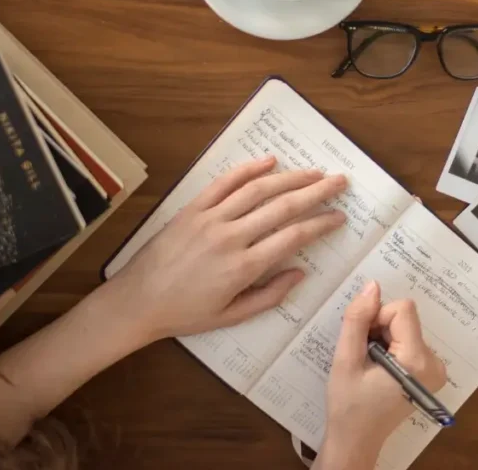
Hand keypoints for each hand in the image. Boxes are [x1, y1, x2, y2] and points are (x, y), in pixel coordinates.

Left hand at [106, 155, 347, 341]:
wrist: (137, 301)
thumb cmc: (186, 313)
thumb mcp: (232, 316)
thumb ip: (270, 296)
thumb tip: (301, 272)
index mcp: (243, 267)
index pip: (293, 237)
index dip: (321, 224)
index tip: (339, 217)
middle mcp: (230, 237)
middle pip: (282, 206)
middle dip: (316, 192)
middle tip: (340, 182)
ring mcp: (210, 219)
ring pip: (258, 190)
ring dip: (290, 177)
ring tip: (314, 172)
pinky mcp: (192, 209)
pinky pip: (224, 183)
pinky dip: (248, 169)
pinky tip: (269, 161)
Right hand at [317, 282, 446, 469]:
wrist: (356, 440)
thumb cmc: (348, 406)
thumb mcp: (346, 360)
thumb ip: (357, 320)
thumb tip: (372, 286)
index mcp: (417, 360)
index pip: (402, 310)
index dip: (376, 318)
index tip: (363, 342)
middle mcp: (435, 363)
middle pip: (405, 318)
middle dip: (380, 329)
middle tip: (364, 357)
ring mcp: (436, 369)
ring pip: (406, 327)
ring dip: (384, 338)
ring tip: (370, 365)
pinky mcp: (430, 372)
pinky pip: (410, 340)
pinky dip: (392, 347)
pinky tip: (379, 369)